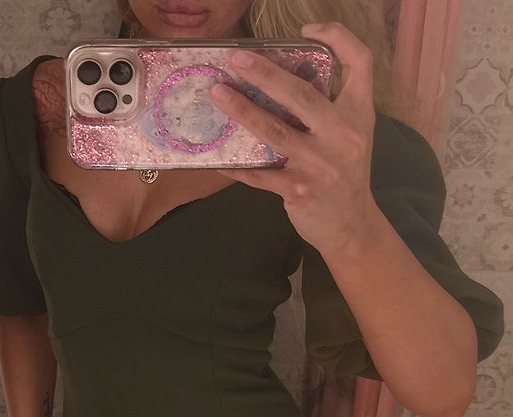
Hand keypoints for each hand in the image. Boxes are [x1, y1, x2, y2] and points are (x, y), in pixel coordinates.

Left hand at [209, 22, 378, 253]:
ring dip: (242, 110)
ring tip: (218, 94)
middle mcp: (342, 135)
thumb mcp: (351, 135)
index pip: (359, 62)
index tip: (306, 30)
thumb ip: (330, 108)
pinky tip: (218, 162)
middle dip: (265, 74)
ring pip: (274, 130)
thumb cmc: (346, 173)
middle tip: (236, 59)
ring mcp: (319, 164)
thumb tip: (281, 79)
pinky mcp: (298, 189)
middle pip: (302, 94)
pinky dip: (238, 167)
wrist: (351, 225)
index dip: (337, 37)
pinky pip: (260, 175)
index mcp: (359, 114)